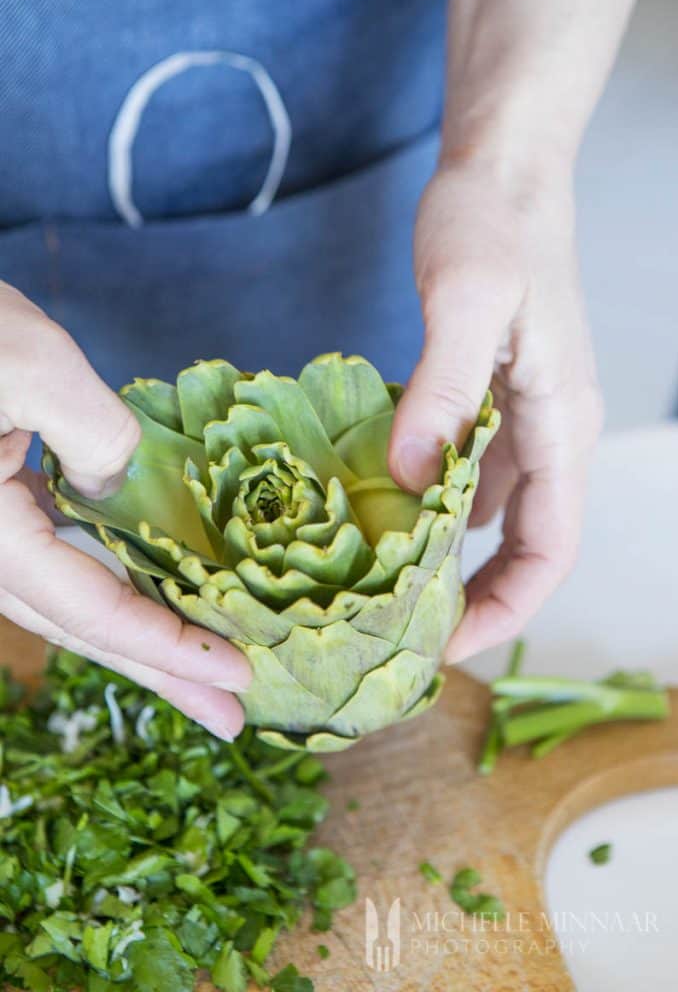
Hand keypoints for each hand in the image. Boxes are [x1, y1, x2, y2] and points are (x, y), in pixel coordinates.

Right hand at [0, 283, 250, 736]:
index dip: (166, 646)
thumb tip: (125, 495)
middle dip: (158, 673)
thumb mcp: (32, 366)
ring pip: (67, 600)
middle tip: (230, 719)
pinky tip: (149, 596)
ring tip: (201, 674)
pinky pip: (56, 561)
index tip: (237, 673)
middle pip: (79, 626)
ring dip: (136, 637)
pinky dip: (108, 584)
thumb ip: (99, 438)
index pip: (87, 607)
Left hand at [388, 161, 602, 660]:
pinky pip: (473, 476)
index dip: (505, 609)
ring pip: (498, 517)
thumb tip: (412, 479)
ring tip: (392, 594)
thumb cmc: (492, 223)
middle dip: (477, 601)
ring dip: (454, 560)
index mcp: (559, 424)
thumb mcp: (466, 297)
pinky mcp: (494, 398)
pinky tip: (392, 518)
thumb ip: (443, 390)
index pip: (550, 549)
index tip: (445, 647)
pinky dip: (438, 509)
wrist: (503, 173)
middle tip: (407, 638)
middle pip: (527, 547)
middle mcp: (550, 433)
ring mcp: (523, 417)